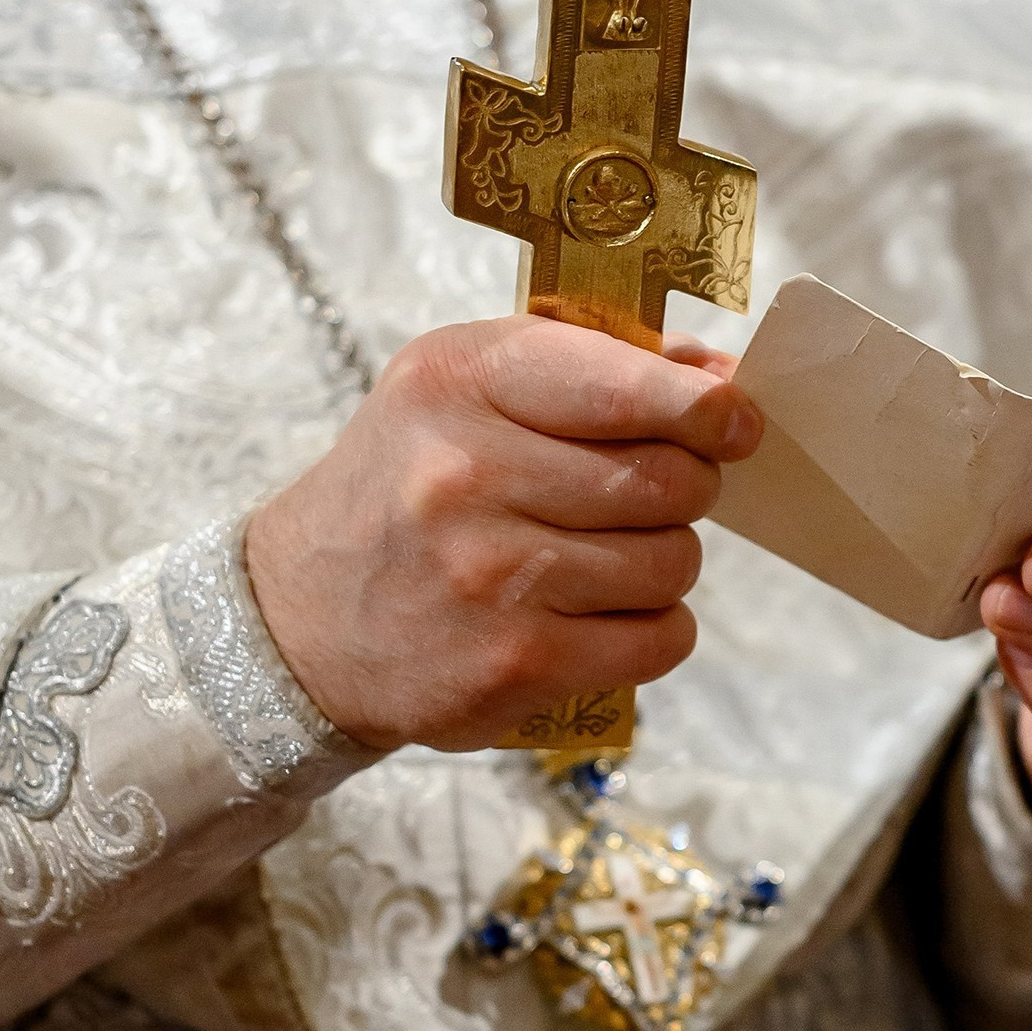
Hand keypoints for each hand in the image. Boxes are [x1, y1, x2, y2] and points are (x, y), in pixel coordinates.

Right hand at [244, 318, 758, 754]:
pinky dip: (653, 630)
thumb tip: (720, 384)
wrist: (298, 622)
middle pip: (669, 481)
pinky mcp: (517, 662)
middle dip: (684, 489)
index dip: (703, 409)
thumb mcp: (463, 393)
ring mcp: (493, 574)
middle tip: (646, 498)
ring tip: (601, 561)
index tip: (733, 422)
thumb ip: (590, 368)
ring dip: (663, 564)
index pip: (624, 387)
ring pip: (673, 563)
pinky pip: (660, 639)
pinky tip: (598, 617)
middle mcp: (469, 472)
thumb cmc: (406, 490)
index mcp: (462, 382)